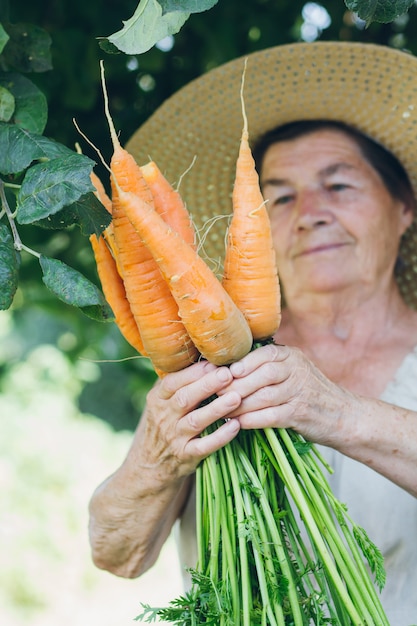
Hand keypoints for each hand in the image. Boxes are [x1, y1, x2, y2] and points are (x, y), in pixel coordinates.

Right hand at [135, 360, 241, 480]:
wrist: (147, 466)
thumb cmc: (163, 425)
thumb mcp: (161, 402)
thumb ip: (178, 383)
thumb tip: (206, 355)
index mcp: (158, 399)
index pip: (173, 382)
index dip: (194, 372)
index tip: (214, 362)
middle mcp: (164, 417)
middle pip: (185, 398)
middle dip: (207, 385)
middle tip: (228, 374)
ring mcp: (174, 438)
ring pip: (195, 421)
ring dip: (216, 409)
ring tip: (236, 397)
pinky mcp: (185, 456)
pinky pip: (204, 446)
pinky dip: (219, 437)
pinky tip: (235, 427)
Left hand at [224, 343, 351, 444]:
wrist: (343, 416)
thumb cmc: (309, 393)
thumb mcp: (294, 371)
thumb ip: (269, 366)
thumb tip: (229, 369)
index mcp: (293, 357)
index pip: (266, 354)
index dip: (244, 362)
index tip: (224, 372)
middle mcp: (298, 371)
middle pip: (263, 375)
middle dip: (237, 385)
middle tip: (216, 393)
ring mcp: (301, 393)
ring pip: (265, 396)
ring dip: (240, 404)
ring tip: (222, 409)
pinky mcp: (301, 415)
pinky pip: (271, 416)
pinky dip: (252, 420)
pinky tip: (238, 423)